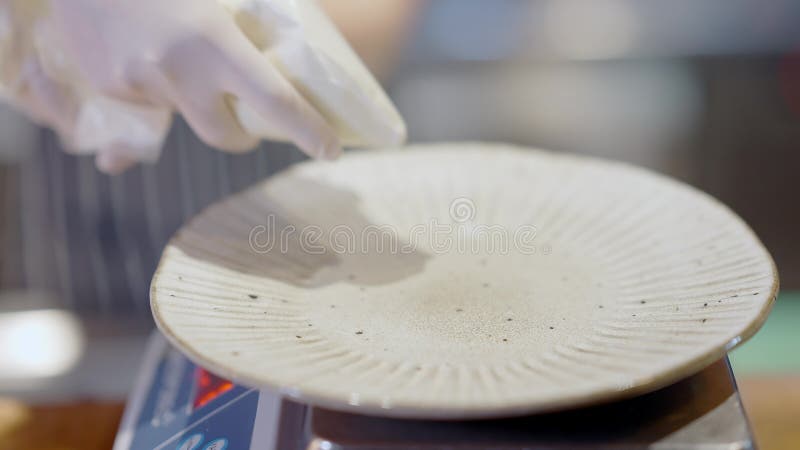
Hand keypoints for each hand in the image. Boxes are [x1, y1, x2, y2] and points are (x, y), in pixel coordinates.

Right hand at [0, 0, 405, 172]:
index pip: (276, 101)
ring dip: (191, 98)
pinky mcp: (108, 87)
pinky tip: (143, 47)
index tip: (330, 149)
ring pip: (182, 113)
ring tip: (178, 53)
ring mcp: (138, 83)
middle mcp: (177, 71)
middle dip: (241, 137)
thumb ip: (256, 15)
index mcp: (215, 40)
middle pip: (225, 137)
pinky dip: (154, 85)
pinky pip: (145, 101)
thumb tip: (294, 37)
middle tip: (248, 124)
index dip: (308, 130)